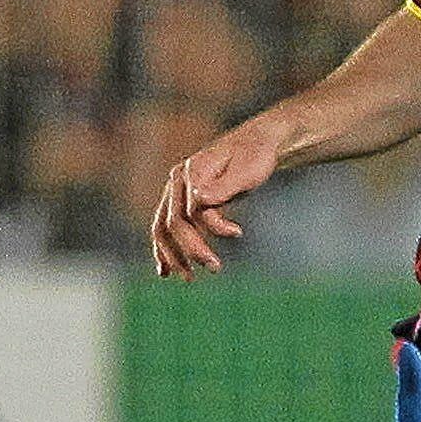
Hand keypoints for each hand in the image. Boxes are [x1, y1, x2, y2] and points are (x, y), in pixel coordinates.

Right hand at [150, 120, 281, 278]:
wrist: (256, 143)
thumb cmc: (256, 156)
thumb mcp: (247, 171)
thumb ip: (223, 187)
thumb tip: (198, 200)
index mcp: (193, 171)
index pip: (191, 209)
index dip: (211, 226)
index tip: (238, 232)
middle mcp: (178, 180)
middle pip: (173, 222)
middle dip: (191, 250)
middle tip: (215, 268)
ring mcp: (176, 190)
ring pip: (164, 228)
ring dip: (173, 255)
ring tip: (188, 278)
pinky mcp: (181, 199)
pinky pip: (165, 227)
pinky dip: (165, 249)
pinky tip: (166, 270)